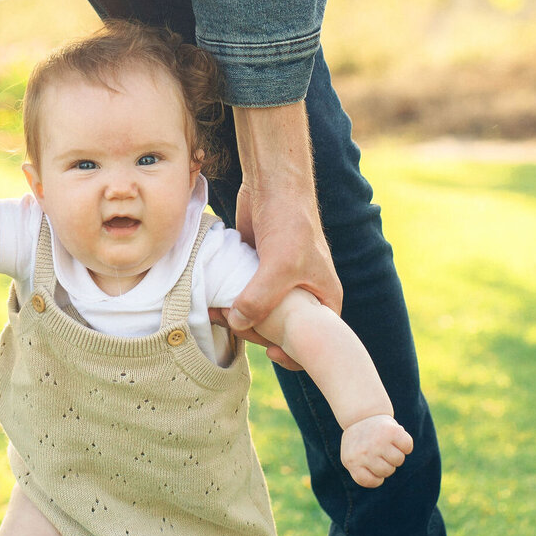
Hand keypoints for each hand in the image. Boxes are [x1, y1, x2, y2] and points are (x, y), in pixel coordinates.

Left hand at [227, 102, 341, 366]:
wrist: (274, 182)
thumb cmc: (291, 222)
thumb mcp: (279, 267)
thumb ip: (260, 300)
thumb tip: (237, 323)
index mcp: (324, 298)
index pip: (314, 340)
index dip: (294, 353)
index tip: (270, 351)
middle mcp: (305, 293)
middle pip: (280, 330)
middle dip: (255, 332)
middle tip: (234, 322)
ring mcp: (280, 282)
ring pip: (258, 314)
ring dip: (236, 317)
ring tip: (216, 313)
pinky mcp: (258, 270)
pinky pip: (244, 295)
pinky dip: (228, 300)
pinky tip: (211, 301)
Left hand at [340, 414, 413, 487]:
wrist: (362, 415)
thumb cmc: (360, 441)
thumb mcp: (352, 456)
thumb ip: (361, 470)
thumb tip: (378, 478)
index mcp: (351, 461)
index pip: (371, 481)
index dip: (376, 476)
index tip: (371, 465)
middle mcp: (363, 452)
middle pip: (387, 471)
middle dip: (387, 463)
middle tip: (378, 450)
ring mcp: (378, 441)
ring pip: (399, 460)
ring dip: (396, 453)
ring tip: (386, 443)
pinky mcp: (391, 431)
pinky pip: (407, 447)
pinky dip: (405, 444)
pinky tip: (395, 438)